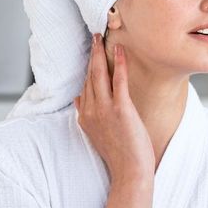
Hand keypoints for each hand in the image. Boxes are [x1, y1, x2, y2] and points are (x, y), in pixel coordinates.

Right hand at [74, 33, 154, 183]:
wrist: (129, 171)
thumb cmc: (119, 154)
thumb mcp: (96, 133)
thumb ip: (86, 115)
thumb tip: (78, 98)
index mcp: (84, 117)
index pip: (84, 85)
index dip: (87, 67)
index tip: (90, 52)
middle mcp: (90, 111)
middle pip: (89, 76)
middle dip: (91, 54)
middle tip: (94, 36)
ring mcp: (104, 109)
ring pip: (99, 75)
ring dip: (100, 53)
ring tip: (102, 36)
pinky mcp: (120, 109)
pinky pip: (118, 80)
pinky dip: (119, 63)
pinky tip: (120, 49)